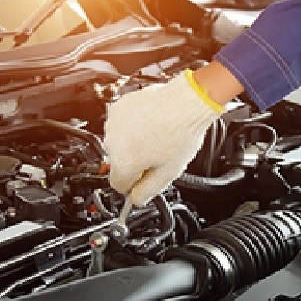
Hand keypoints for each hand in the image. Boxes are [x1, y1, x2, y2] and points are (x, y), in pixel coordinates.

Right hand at [105, 70, 222, 204]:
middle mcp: (113, 143)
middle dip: (135, 162)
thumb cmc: (181, 132)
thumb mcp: (169, 172)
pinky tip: (150, 124)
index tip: (143, 178)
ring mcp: (114, 124)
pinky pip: (121, 124)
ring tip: (155, 137)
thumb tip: (137, 199)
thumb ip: (148, 191)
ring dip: (133, 143)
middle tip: (157, 154)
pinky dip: (132, 126)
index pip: (119, 185)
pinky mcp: (119, 108)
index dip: (134, 184)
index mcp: (124, 163)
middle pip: (119, 163)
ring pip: (120, 143)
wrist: (186, 101)